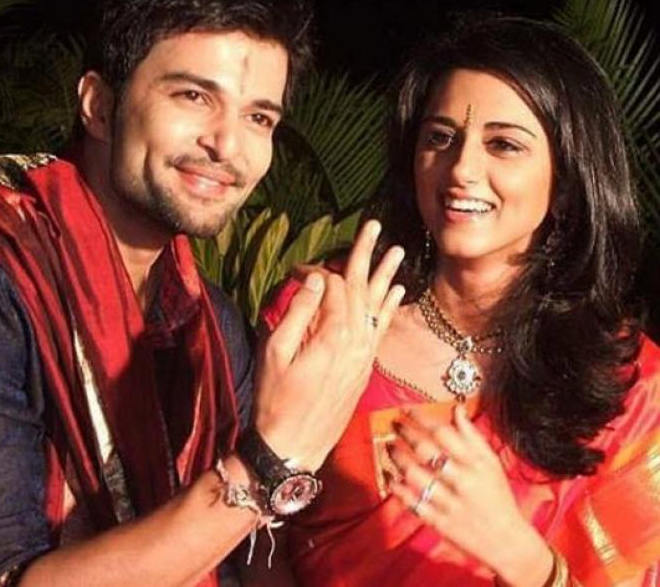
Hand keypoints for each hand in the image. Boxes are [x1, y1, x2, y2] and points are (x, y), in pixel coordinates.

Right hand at [254, 219, 404, 471]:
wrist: (293, 445)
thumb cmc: (275, 400)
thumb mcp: (276, 353)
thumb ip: (297, 312)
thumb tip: (313, 279)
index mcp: (333, 334)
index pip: (330, 287)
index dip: (314, 271)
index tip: (296, 268)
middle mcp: (356, 341)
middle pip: (360, 288)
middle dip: (365, 254)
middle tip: (373, 226)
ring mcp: (364, 354)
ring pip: (377, 305)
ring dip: (385, 276)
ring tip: (396, 251)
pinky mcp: (365, 366)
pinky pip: (382, 329)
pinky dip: (389, 308)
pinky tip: (397, 292)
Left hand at [389, 405, 553, 586]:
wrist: (508, 542)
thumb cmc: (498, 496)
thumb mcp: (491, 463)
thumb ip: (472, 435)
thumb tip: (457, 407)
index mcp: (476, 464)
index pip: (443, 433)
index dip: (421, 418)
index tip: (406, 409)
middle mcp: (463, 481)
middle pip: (426, 451)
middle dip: (405, 433)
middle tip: (394, 424)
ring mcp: (450, 503)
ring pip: (416, 476)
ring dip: (398, 458)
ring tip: (390, 448)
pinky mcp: (440, 523)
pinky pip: (413, 503)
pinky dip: (398, 489)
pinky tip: (390, 477)